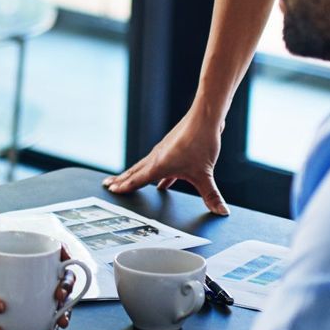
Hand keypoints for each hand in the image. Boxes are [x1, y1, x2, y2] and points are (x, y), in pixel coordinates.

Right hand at [104, 106, 229, 214]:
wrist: (205, 117)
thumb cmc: (200, 141)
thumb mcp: (205, 173)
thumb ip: (211, 195)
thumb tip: (221, 212)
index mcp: (159, 165)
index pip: (137, 179)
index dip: (125, 186)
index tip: (112, 190)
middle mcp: (157, 158)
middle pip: (135, 171)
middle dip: (122, 180)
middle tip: (108, 185)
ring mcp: (163, 152)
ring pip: (144, 167)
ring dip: (134, 175)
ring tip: (125, 181)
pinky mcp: (172, 149)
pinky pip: (158, 165)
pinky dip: (155, 175)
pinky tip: (162, 185)